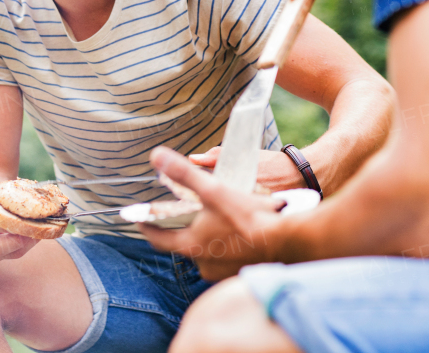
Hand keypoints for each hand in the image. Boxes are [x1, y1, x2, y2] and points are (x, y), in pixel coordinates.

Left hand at [138, 147, 285, 279]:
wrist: (288, 239)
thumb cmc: (250, 217)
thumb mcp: (215, 189)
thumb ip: (184, 173)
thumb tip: (157, 156)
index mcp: (192, 245)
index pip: (158, 239)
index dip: (147, 227)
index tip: (139, 219)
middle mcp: (203, 264)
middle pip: (183, 244)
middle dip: (182, 228)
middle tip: (182, 211)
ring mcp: (221, 271)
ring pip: (205, 250)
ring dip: (206, 236)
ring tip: (212, 218)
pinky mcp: (238, 271)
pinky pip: (224, 256)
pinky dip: (224, 244)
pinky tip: (233, 230)